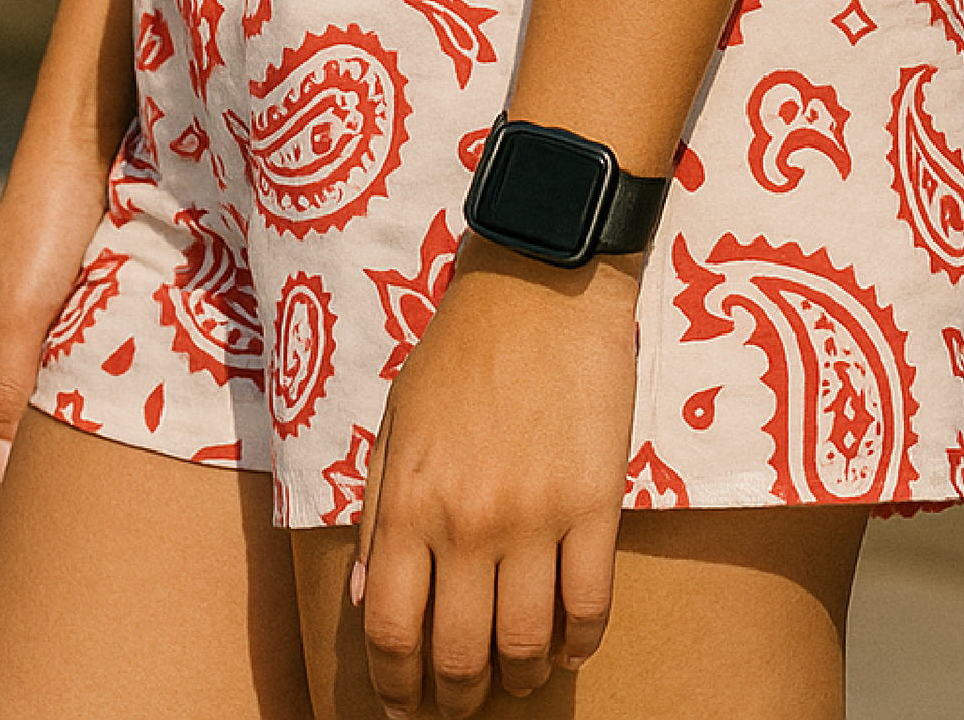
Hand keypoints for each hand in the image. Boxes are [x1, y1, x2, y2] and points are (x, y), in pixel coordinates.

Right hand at [0, 144, 115, 528]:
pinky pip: (60, 379)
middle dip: (7, 486)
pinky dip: (70, 413)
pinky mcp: (67, 313)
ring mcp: (28, 328)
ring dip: (43, 452)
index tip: (4, 542)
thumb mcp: (23, 312)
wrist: (86, 152)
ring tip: (74, 498)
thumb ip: (9, 391)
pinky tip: (100, 435)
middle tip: (42, 536)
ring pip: (27, 409)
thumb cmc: (47, 225)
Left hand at [352, 237, 640, 715]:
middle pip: (460, 655)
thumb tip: (367, 604)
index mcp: (413, 502)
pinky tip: (570, 644)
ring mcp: (537, 517)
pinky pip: (590, 607)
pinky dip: (580, 643)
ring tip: (518, 675)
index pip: (393, 632)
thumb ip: (380, 515)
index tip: (402, 706)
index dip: (395, 686)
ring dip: (521, 677)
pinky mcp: (596, 504)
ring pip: (528, 645)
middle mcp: (470, 522)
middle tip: (461, 701)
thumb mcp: (397, 425)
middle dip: (457, 697)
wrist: (540, 285)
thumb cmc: (460, 350)